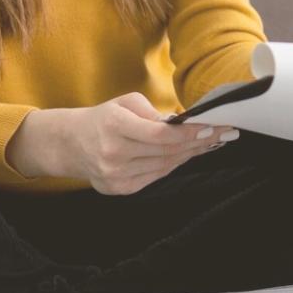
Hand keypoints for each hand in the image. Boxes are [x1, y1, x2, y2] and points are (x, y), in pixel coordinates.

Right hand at [5, 93, 237, 194]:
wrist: (69, 144)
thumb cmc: (103, 118)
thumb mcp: (125, 103)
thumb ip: (154, 113)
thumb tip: (185, 124)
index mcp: (113, 126)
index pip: (160, 135)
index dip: (189, 134)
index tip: (213, 128)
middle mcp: (113, 154)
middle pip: (166, 152)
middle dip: (198, 144)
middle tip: (223, 134)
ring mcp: (115, 175)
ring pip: (164, 166)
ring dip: (190, 155)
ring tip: (210, 144)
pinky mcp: (119, 189)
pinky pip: (155, 176)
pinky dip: (173, 165)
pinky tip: (187, 155)